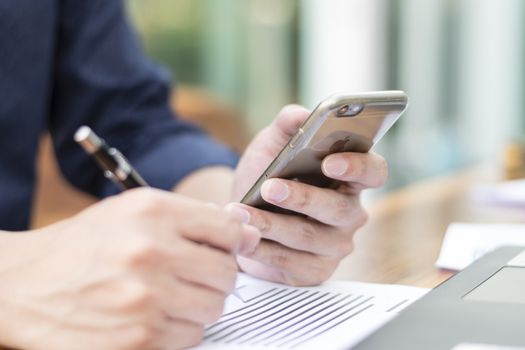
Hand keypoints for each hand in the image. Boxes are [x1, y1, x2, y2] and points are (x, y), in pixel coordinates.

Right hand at [0, 188, 258, 349]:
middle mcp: (150, 252)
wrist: (24, 287)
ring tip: (166, 294)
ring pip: (214, 308)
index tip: (223, 247)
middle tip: (189, 273)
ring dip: (197, 304)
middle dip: (214, 275)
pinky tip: (153, 315)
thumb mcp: (134, 212)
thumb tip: (247, 231)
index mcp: (152, 212)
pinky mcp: (138, 341)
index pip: (228, 229)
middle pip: (227, 272)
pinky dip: (179, 329)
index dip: (230, 241)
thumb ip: (194, 218)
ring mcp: (144, 300)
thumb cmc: (84, 246)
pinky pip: (191, 337)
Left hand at [230, 105, 387, 285]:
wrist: (244, 216)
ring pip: (308, 237)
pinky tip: (242, 235)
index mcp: (349, 178)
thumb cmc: (265, 177)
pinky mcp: (314, 269)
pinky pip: (290, 261)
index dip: (359, 167)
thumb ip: (286, 126)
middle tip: (270, 187)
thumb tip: (299, 114)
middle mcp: (349, 213)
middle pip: (337, 209)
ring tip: (240, 212)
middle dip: (302, 198)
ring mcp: (334, 245)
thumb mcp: (271, 147)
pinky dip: (262, 248)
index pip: (374, 171)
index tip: (331, 161)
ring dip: (271, 224)